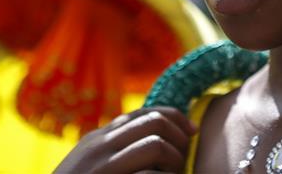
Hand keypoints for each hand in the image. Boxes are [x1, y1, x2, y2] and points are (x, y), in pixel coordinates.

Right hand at [53, 106, 197, 173]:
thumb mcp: (89, 168)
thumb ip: (113, 152)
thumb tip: (153, 142)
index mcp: (97, 140)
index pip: (143, 113)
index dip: (174, 118)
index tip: (192, 131)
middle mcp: (99, 147)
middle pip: (154, 122)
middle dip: (179, 138)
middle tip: (184, 159)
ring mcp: (102, 166)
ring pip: (156, 145)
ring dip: (174, 161)